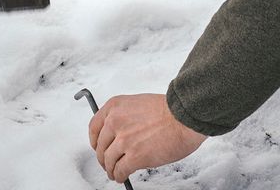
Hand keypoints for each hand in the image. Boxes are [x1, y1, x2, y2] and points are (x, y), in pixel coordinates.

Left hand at [89, 93, 206, 183]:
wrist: (185, 116)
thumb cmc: (170, 109)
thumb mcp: (139, 103)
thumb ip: (125, 116)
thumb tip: (119, 132)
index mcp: (116, 106)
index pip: (94, 126)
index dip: (95, 140)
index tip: (98, 146)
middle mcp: (116, 121)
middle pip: (100, 147)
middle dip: (104, 157)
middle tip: (109, 162)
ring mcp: (124, 140)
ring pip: (108, 161)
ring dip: (111, 169)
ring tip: (116, 172)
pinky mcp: (134, 157)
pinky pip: (119, 171)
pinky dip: (119, 176)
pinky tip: (123, 176)